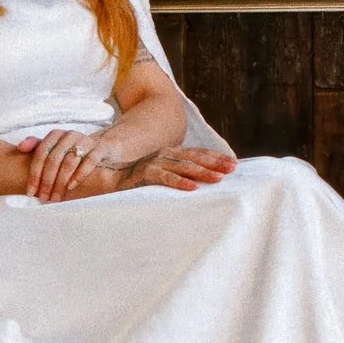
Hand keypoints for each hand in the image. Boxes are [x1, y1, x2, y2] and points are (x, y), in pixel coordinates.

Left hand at [17, 128, 119, 202]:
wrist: (104, 147)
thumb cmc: (74, 151)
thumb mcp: (55, 148)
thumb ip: (37, 146)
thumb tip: (19, 147)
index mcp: (56, 135)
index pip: (40, 154)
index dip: (34, 174)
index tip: (30, 192)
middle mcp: (70, 135)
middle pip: (54, 160)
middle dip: (47, 182)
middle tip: (43, 199)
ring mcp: (86, 141)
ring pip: (69, 162)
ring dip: (61, 182)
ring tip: (56, 198)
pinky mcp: (100, 148)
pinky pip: (89, 161)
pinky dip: (79, 175)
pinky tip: (71, 187)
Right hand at [114, 146, 237, 194]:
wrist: (109, 179)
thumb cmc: (138, 179)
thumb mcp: (163, 173)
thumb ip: (179, 173)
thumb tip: (202, 181)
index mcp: (172, 153)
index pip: (198, 153)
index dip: (216, 157)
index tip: (233, 163)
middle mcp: (166, 154)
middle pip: (195, 158)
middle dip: (215, 163)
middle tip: (232, 169)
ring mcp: (155, 163)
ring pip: (183, 167)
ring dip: (202, 172)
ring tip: (218, 179)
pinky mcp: (145, 174)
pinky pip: (165, 178)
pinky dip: (179, 182)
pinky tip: (192, 188)